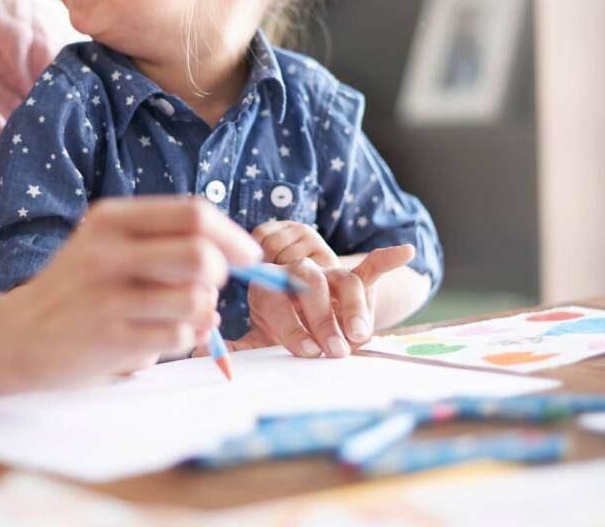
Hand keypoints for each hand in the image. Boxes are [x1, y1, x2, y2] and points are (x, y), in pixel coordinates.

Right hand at [9, 196, 261, 385]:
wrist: (14, 335)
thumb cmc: (75, 289)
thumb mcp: (106, 244)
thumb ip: (162, 241)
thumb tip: (234, 254)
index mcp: (111, 218)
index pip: (193, 213)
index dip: (232, 235)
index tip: (248, 255)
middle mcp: (107, 251)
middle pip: (200, 254)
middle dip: (219, 275)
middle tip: (208, 287)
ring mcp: (107, 296)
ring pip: (195, 299)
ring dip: (201, 312)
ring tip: (177, 316)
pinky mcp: (110, 338)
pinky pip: (178, 336)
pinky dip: (183, 339)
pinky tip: (157, 337)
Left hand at [222, 221, 414, 358]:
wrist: (308, 306)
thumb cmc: (282, 324)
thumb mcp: (260, 335)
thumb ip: (238, 345)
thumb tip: (199, 354)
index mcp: (270, 288)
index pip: (278, 300)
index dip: (292, 327)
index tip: (307, 353)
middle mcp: (299, 276)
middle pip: (310, 285)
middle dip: (322, 319)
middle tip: (332, 350)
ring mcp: (330, 274)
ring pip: (343, 282)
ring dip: (352, 309)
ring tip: (358, 335)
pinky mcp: (356, 277)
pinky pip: (372, 265)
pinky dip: (388, 257)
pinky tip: (405, 251)